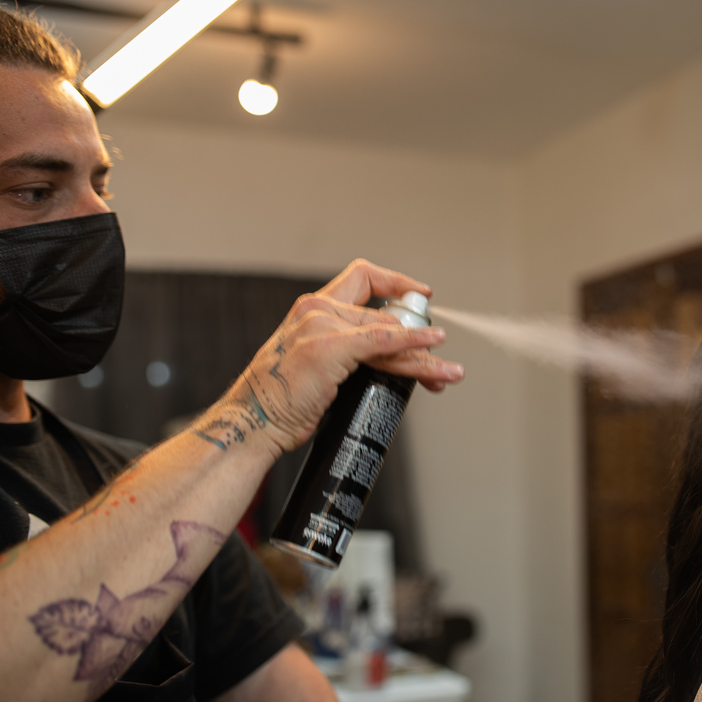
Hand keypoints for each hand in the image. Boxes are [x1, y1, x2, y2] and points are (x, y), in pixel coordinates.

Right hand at [197, 260, 463, 456]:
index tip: (419, 295)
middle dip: (419, 337)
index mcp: (311, 309)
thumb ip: (344, 353)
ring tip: (450, 371)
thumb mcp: (314, 366)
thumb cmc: (279, 402)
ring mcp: (321, 325)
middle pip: (385, 313)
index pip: (362, 278)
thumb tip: (387, 359)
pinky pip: (384, 340)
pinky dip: (413, 342)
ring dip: (425, 353)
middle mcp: (316, 309)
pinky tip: (433, 346)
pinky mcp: (329, 347)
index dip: (395, 283)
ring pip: (390, 331)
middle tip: (439, 358)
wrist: (252, 423)